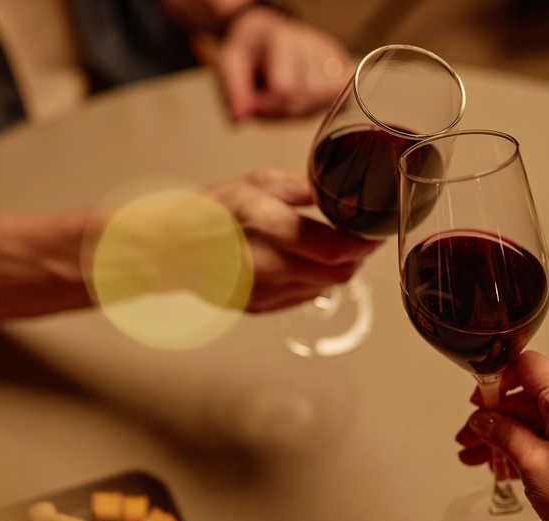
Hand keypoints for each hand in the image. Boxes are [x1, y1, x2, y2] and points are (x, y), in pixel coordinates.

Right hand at [206, 168, 380, 310]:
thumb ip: (303, 188)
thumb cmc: (210, 212)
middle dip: (358, 257)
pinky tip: (305, 262)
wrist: (171, 251)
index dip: (365, 242)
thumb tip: (342, 189)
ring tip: (335, 246)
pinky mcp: (260, 308)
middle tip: (364, 237)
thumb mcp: (256, 183)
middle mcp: (264, 266)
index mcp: (265, 227)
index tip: (377, 229)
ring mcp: (262, 293)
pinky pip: (304, 297)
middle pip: (338, 274)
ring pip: (325, 288)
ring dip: (338, 269)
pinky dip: (315, 280)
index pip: (334, 248)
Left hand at [215, 8, 353, 120]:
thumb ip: (234, 92)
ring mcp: (331, 54)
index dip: (267, 106)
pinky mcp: (343, 64)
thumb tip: (239, 119)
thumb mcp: (230, 65)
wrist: (267, 34)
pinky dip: (317, 104)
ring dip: (301, 109)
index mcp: (282, 39)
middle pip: (307, 97)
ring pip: (323, 101)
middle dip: (284, 110)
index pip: (285, 89)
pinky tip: (304, 94)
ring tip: (285, 95)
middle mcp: (312, 43)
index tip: (254, 103)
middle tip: (268, 101)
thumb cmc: (249, 50)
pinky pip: (335, 98)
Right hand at [458, 351, 548, 520]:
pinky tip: (503, 464)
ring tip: (477, 458)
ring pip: (539, 416)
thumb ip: (503, 433)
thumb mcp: (531, 465)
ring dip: (507, 434)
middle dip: (496, 417)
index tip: (478, 403)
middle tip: (468, 440)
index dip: (498, 380)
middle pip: (530, 394)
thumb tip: (482, 420)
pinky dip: (528, 443)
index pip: (529, 366)